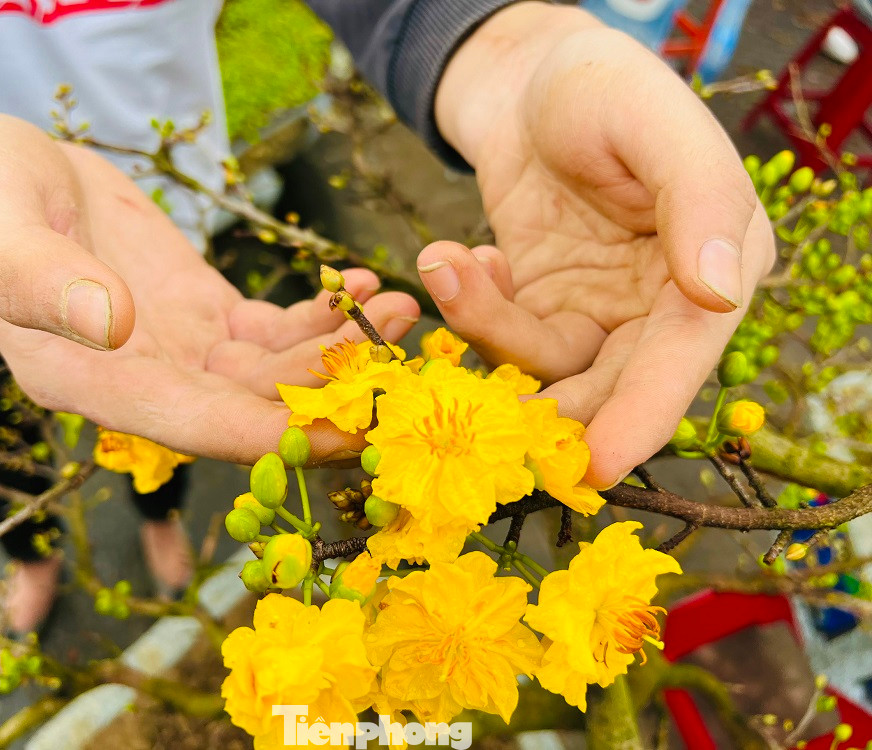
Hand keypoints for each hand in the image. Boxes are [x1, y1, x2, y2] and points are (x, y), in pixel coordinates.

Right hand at [0, 114, 419, 461]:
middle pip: (253, 410)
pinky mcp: (207, 316)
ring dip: (342, 350)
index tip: (348, 431)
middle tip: (404, 366)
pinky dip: (322, 316)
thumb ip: (40, 279)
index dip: (272, 435)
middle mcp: (144, 383)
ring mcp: (181, 352)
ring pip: (276, 372)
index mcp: (90, 383)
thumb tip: (109, 323)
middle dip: (332, 394)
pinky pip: (276, 332)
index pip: (195, 426)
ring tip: (400, 311)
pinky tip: (362, 289)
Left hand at [424, 3, 775, 487]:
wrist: (528, 81)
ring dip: (487, 328)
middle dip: (550, 407)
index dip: (644, 414)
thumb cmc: (602, 87)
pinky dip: (472, 307)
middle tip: (488, 415)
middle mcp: (660, 304)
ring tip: (447, 265)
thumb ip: (698, 202)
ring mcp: (597, 311)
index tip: (599, 463)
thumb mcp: (654, 126)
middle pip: (612, 384)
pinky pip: (504, 335)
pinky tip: (456, 258)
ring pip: (546, 365)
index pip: (684, 355)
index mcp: (715, 266)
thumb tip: (720, 292)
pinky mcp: (541, 307)